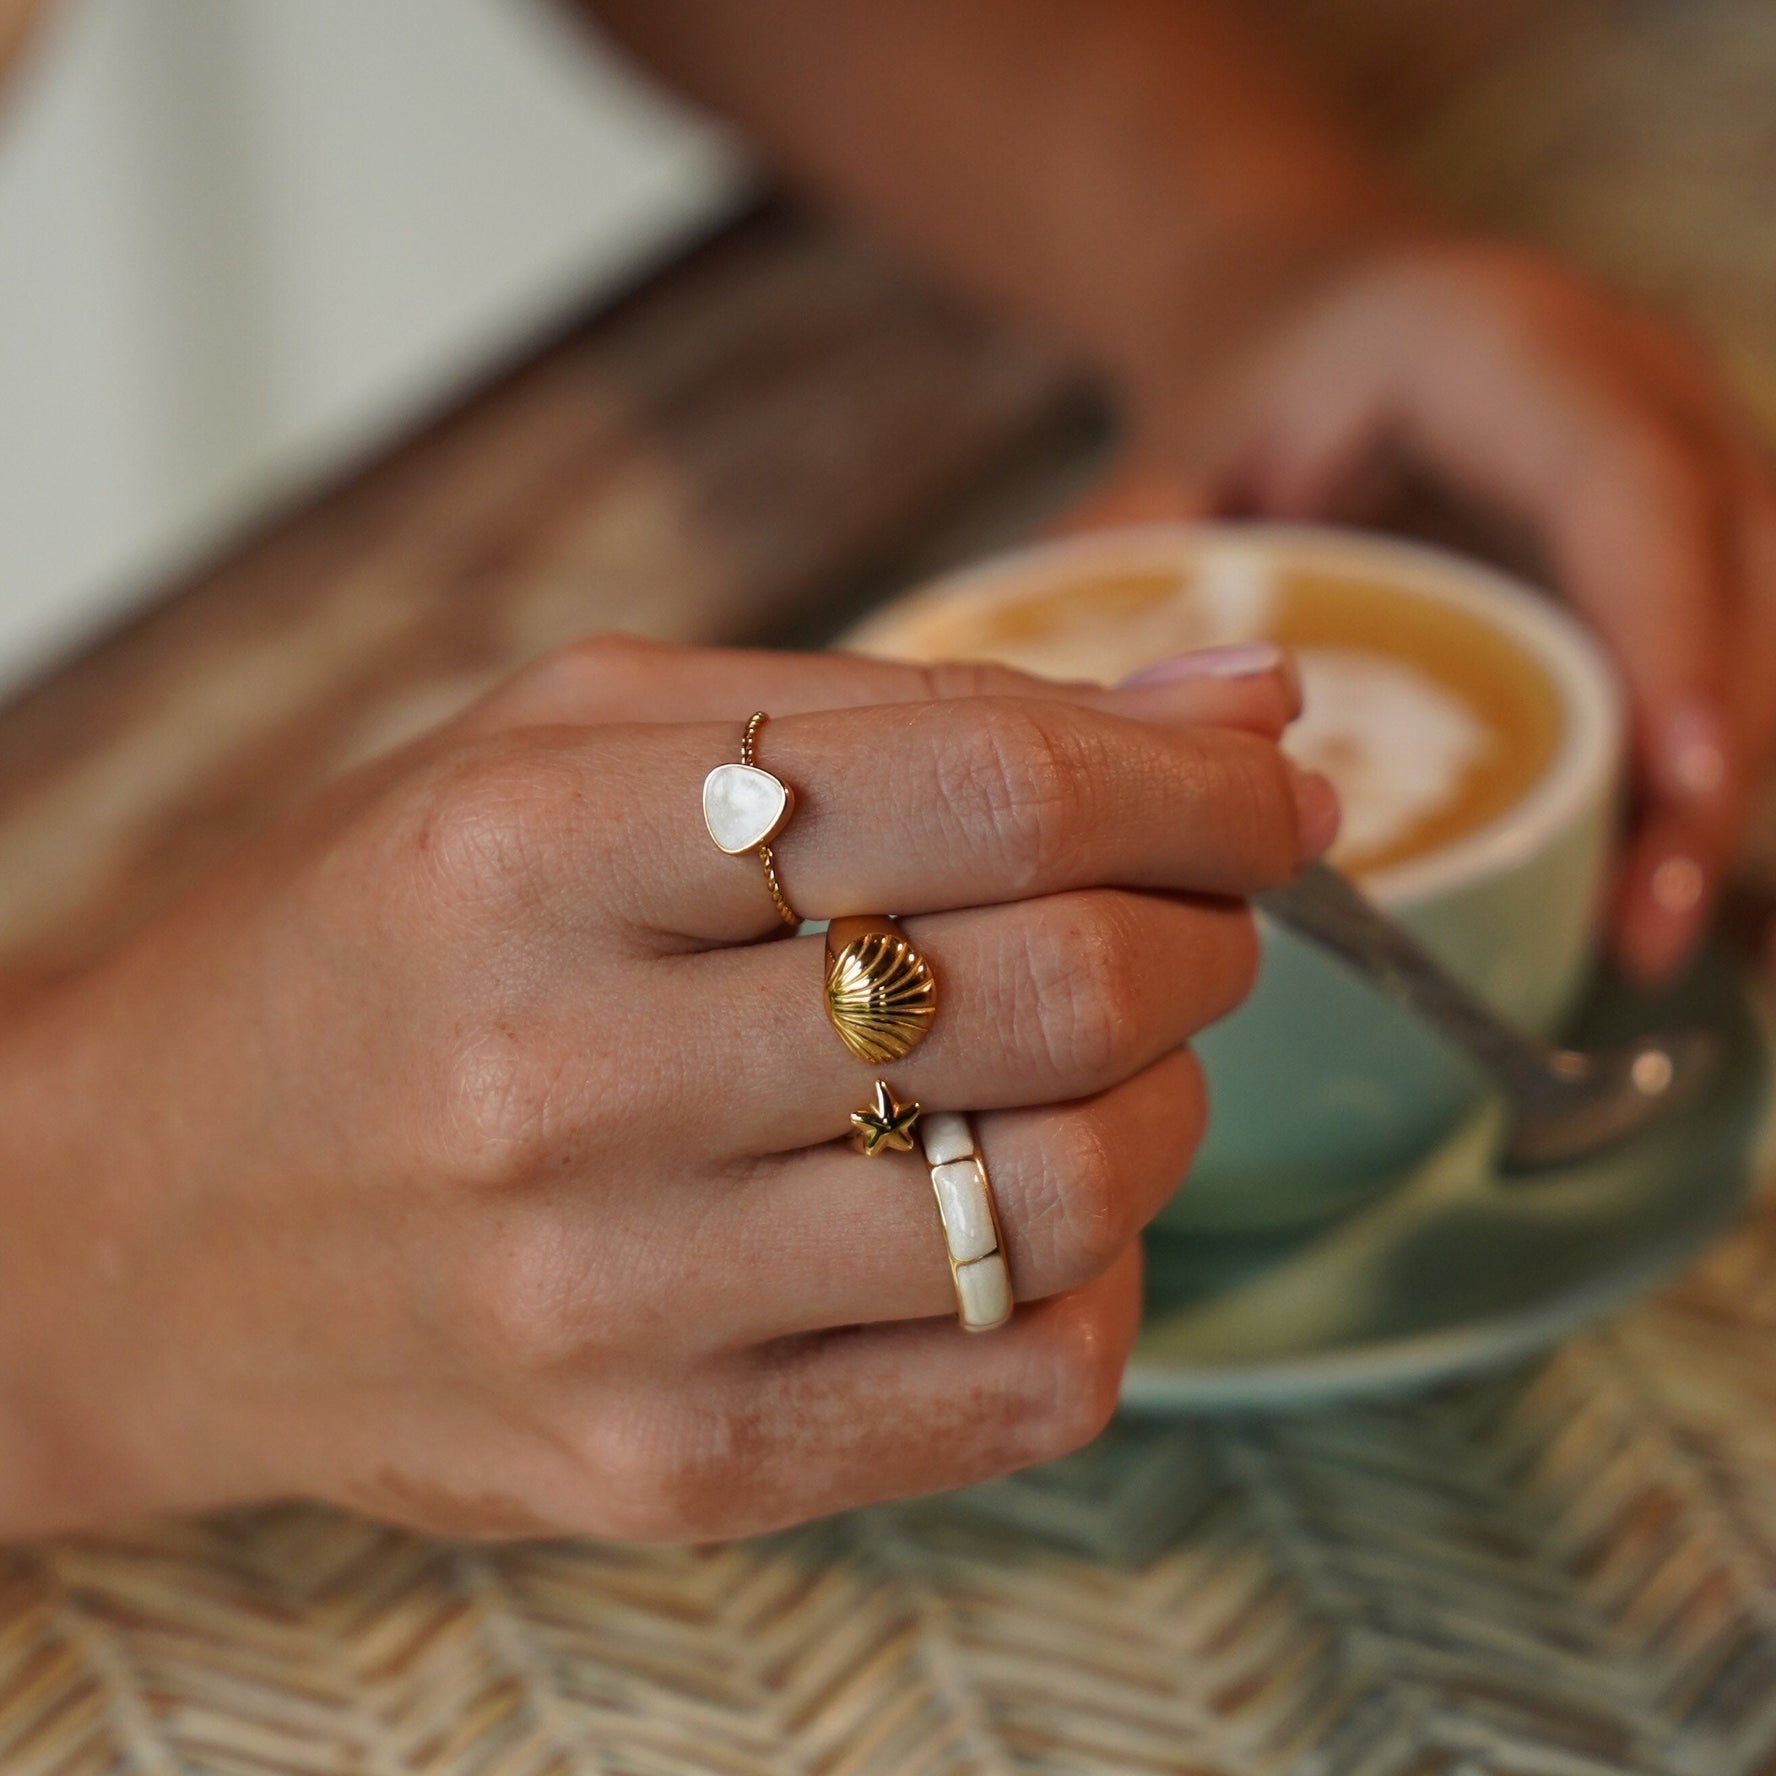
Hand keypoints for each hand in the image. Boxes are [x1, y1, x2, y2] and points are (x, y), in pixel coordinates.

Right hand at [0, 635, 1329, 1539]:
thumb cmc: (368, 940)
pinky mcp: (669, 1466)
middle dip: (1206, 932)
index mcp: (539, 846)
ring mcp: (623, 1304)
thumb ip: (908, 707)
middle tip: (1188, 911)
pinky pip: (1025, 1386)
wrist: (126, 1225)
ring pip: (1076, 1198)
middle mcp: (570, 1082)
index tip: (1270, 794)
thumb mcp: (576, 742)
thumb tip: (1238, 715)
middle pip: (1068, 992)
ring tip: (1095, 1058)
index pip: (992, 791)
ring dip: (1167, 1106)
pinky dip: (1101, 1281)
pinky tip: (1023, 1207)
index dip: (1195, 787)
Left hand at [1109, 235, 1775, 982]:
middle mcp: (1636, 390)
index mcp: (1511, 349)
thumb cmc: (1253, 379)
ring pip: (1762, 623)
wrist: (1315, 306)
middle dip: (1712, 757)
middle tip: (1646, 926)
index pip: (1629, 485)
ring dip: (1720, 787)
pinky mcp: (1679, 540)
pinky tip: (1644, 888)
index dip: (1668, 630)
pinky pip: (1728, 652)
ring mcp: (1680, 460)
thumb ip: (1129, 554)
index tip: (1669, 777)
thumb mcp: (1178, 443)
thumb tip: (1076, 722)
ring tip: (1644, 941)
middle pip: (1736, 572)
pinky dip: (1695, 771)